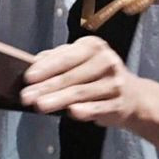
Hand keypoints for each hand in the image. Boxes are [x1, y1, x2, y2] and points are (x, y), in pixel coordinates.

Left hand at [20, 36, 144, 127]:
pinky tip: (72, 112)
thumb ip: (56, 59)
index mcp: (93, 46)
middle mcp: (106, 61)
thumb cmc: (97, 75)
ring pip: (81, 92)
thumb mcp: (79, 61)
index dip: (45, 68)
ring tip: (40, 106)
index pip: (65, 57)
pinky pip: (98, 107)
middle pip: (71, 76)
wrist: (132, 96)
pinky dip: (85, 110)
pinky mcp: (119, 103)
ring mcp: (115, 82)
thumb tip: (33, 63)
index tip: (28, 78)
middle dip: (46, 87)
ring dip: (58, 100)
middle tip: (26, 96)